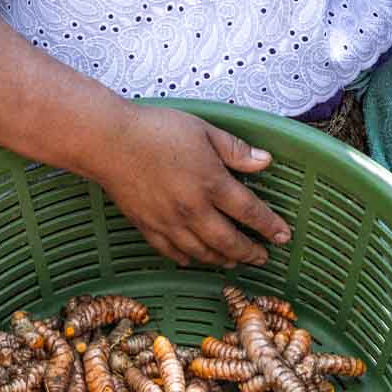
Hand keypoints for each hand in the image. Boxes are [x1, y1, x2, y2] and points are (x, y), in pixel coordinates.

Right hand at [88, 106, 292, 268]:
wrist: (108, 142)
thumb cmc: (155, 130)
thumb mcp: (204, 131)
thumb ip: (236, 150)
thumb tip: (265, 162)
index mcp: (211, 183)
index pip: (250, 212)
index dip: (270, 227)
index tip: (284, 236)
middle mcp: (193, 210)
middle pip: (229, 241)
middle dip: (250, 252)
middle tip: (263, 258)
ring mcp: (169, 223)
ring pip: (203, 253)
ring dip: (223, 260)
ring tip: (235, 262)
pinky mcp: (147, 228)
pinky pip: (173, 253)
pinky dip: (189, 260)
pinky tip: (196, 259)